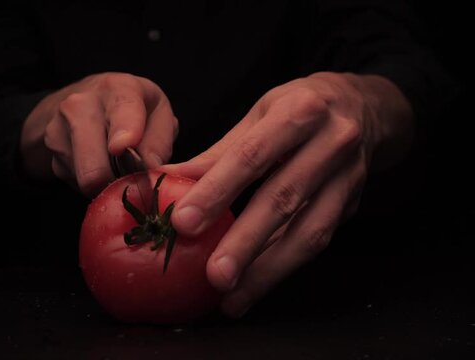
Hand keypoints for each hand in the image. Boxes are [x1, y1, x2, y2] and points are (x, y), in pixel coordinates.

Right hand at [21, 72, 177, 196]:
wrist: (83, 100)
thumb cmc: (130, 109)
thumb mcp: (157, 112)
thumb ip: (160, 139)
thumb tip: (152, 169)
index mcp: (117, 89)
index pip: (121, 112)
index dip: (124, 133)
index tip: (123, 148)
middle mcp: (81, 104)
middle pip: (94, 165)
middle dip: (118, 184)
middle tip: (135, 183)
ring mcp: (59, 127)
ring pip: (85, 180)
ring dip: (106, 183)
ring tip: (116, 167)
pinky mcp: (51, 150)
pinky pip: (75, 182)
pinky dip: (92, 182)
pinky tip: (99, 164)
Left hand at [162, 72, 412, 316]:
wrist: (365, 107)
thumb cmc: (299, 106)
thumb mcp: (260, 114)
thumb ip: (219, 152)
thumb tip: (168, 179)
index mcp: (299, 110)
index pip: (252, 155)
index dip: (217, 190)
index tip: (184, 222)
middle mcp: (331, 142)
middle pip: (284, 198)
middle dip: (246, 241)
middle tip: (214, 275)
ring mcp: (347, 177)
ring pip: (309, 231)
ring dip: (268, 270)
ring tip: (232, 298)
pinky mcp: (352, 205)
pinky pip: (316, 241)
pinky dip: (282, 267)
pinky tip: (254, 286)